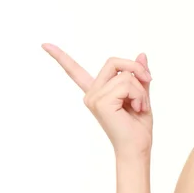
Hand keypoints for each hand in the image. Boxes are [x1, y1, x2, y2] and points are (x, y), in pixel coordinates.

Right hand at [42, 43, 153, 158]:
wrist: (137, 148)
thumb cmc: (138, 126)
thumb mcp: (142, 95)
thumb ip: (139, 76)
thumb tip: (142, 54)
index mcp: (98, 92)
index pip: (76, 71)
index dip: (61, 57)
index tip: (44, 44)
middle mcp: (92, 93)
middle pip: (114, 61)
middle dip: (136, 69)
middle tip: (149, 80)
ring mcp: (94, 98)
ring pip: (125, 75)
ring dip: (141, 89)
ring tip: (140, 106)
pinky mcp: (101, 102)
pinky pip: (127, 84)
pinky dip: (139, 94)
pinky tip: (137, 108)